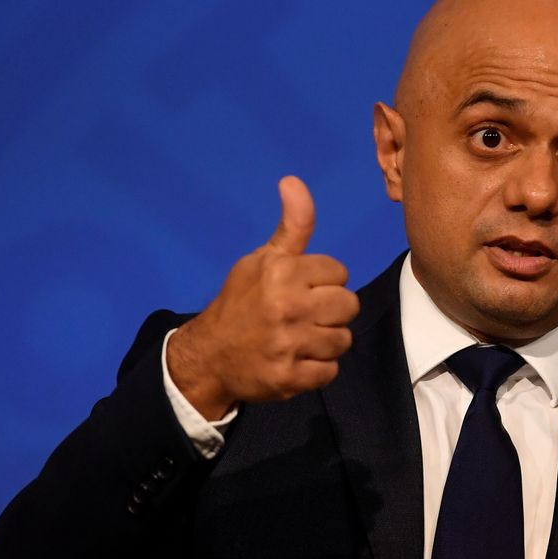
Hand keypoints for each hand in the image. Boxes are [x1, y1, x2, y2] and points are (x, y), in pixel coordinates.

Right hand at [166, 176, 359, 419]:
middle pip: (348, 305)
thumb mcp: (263, 259)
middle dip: (331, 311)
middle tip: (305, 316)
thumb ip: (291, 226)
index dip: (325, 282)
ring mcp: (288, 344)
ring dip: (326, 341)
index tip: (303, 290)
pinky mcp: (289, 377)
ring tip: (300, 338)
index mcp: (281, 273)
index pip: (340, 273)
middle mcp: (286, 307)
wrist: (209, 355)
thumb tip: (293, 180)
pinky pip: (330, 371)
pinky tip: (297, 360)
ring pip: (343, 339)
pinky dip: (317, 369)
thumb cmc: (242, 302)